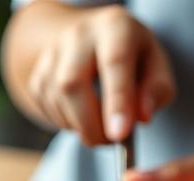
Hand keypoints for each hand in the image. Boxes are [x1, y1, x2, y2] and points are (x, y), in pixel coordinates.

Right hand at [24, 5, 174, 145]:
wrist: (91, 39)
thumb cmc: (131, 54)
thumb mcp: (156, 63)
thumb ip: (156, 89)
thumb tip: (141, 117)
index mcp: (114, 26)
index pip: (114, 63)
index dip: (117, 101)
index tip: (119, 134)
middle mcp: (78, 36)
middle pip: (72, 84)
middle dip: (90, 123)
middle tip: (108, 142)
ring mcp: (51, 55)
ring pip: (56, 100)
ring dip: (78, 126)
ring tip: (100, 128)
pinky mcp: (36, 75)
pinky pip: (45, 108)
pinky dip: (64, 122)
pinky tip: (81, 117)